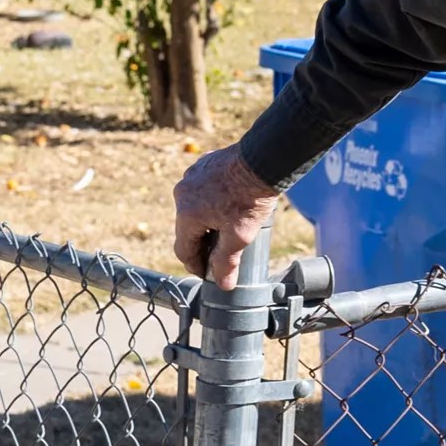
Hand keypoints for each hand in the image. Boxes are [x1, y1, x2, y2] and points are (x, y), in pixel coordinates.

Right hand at [171, 144, 276, 285]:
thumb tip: (222, 285)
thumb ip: (227, 262)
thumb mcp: (240, 236)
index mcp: (187, 213)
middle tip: (219, 253)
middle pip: (187, 228)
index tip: (207, 273)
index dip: (195, 265)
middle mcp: (183, 193)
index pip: (183, 249)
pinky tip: (228, 205)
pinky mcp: (202, 165)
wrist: (262, 160)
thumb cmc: (250, 197)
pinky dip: (210, 201)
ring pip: (194, 208)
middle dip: (202, 243)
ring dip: (206, 221)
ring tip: (226, 227)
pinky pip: (201, 190)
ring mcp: (191, 176)